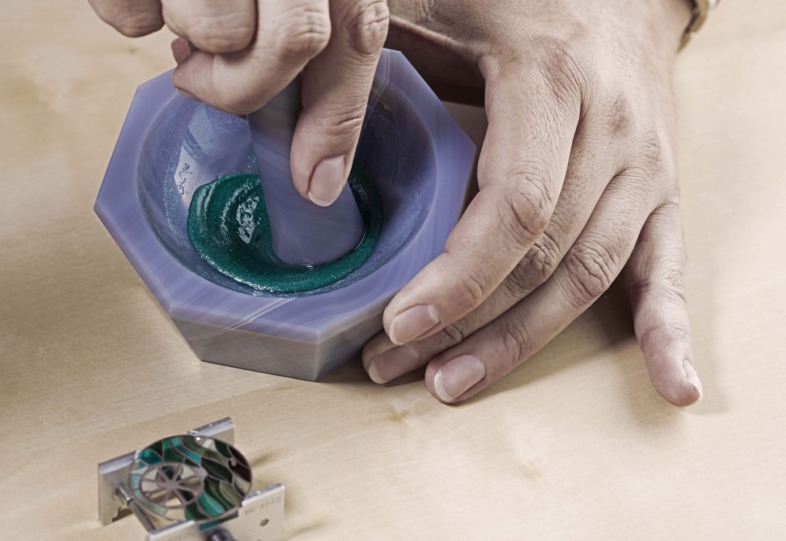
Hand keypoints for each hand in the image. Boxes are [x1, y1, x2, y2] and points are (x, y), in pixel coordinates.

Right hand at [87, 0, 388, 205]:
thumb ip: (322, 39)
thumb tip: (317, 172)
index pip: (357, 35)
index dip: (337, 121)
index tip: (314, 184)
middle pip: (294, 43)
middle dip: (246, 83)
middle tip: (204, 77)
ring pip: (213, 28)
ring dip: (188, 35)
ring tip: (176, 6)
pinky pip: (129, 14)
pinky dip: (125, 14)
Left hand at [362, 0, 703, 406]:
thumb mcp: (431, 8)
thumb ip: (365, 74)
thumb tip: (311, 174)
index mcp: (554, 79)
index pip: (517, 205)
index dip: (460, 277)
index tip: (400, 321)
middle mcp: (613, 130)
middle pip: (547, 255)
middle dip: (468, 322)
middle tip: (396, 362)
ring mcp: (645, 166)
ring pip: (591, 276)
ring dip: (521, 341)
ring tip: (453, 380)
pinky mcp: (661, 191)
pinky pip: (667, 266)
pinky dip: (668, 331)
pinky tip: (672, 386)